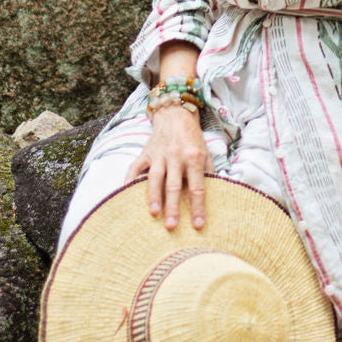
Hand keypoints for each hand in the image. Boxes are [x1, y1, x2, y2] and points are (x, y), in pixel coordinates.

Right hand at [124, 104, 211, 229]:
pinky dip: (129, 181)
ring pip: (155, 178)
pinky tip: (126, 195)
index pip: (197, 186)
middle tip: (172, 227)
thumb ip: (208, 172)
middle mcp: (176, 156)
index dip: (198, 206)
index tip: (198, 225)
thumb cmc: (192, 137)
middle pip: (174, 185)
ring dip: (154, 197)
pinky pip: (135, 168)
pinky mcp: (145, 153)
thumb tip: (216, 194)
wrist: (175, 114)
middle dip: (173, 207)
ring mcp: (159, 155)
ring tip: (154, 214)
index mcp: (194, 157)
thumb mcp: (206, 151)